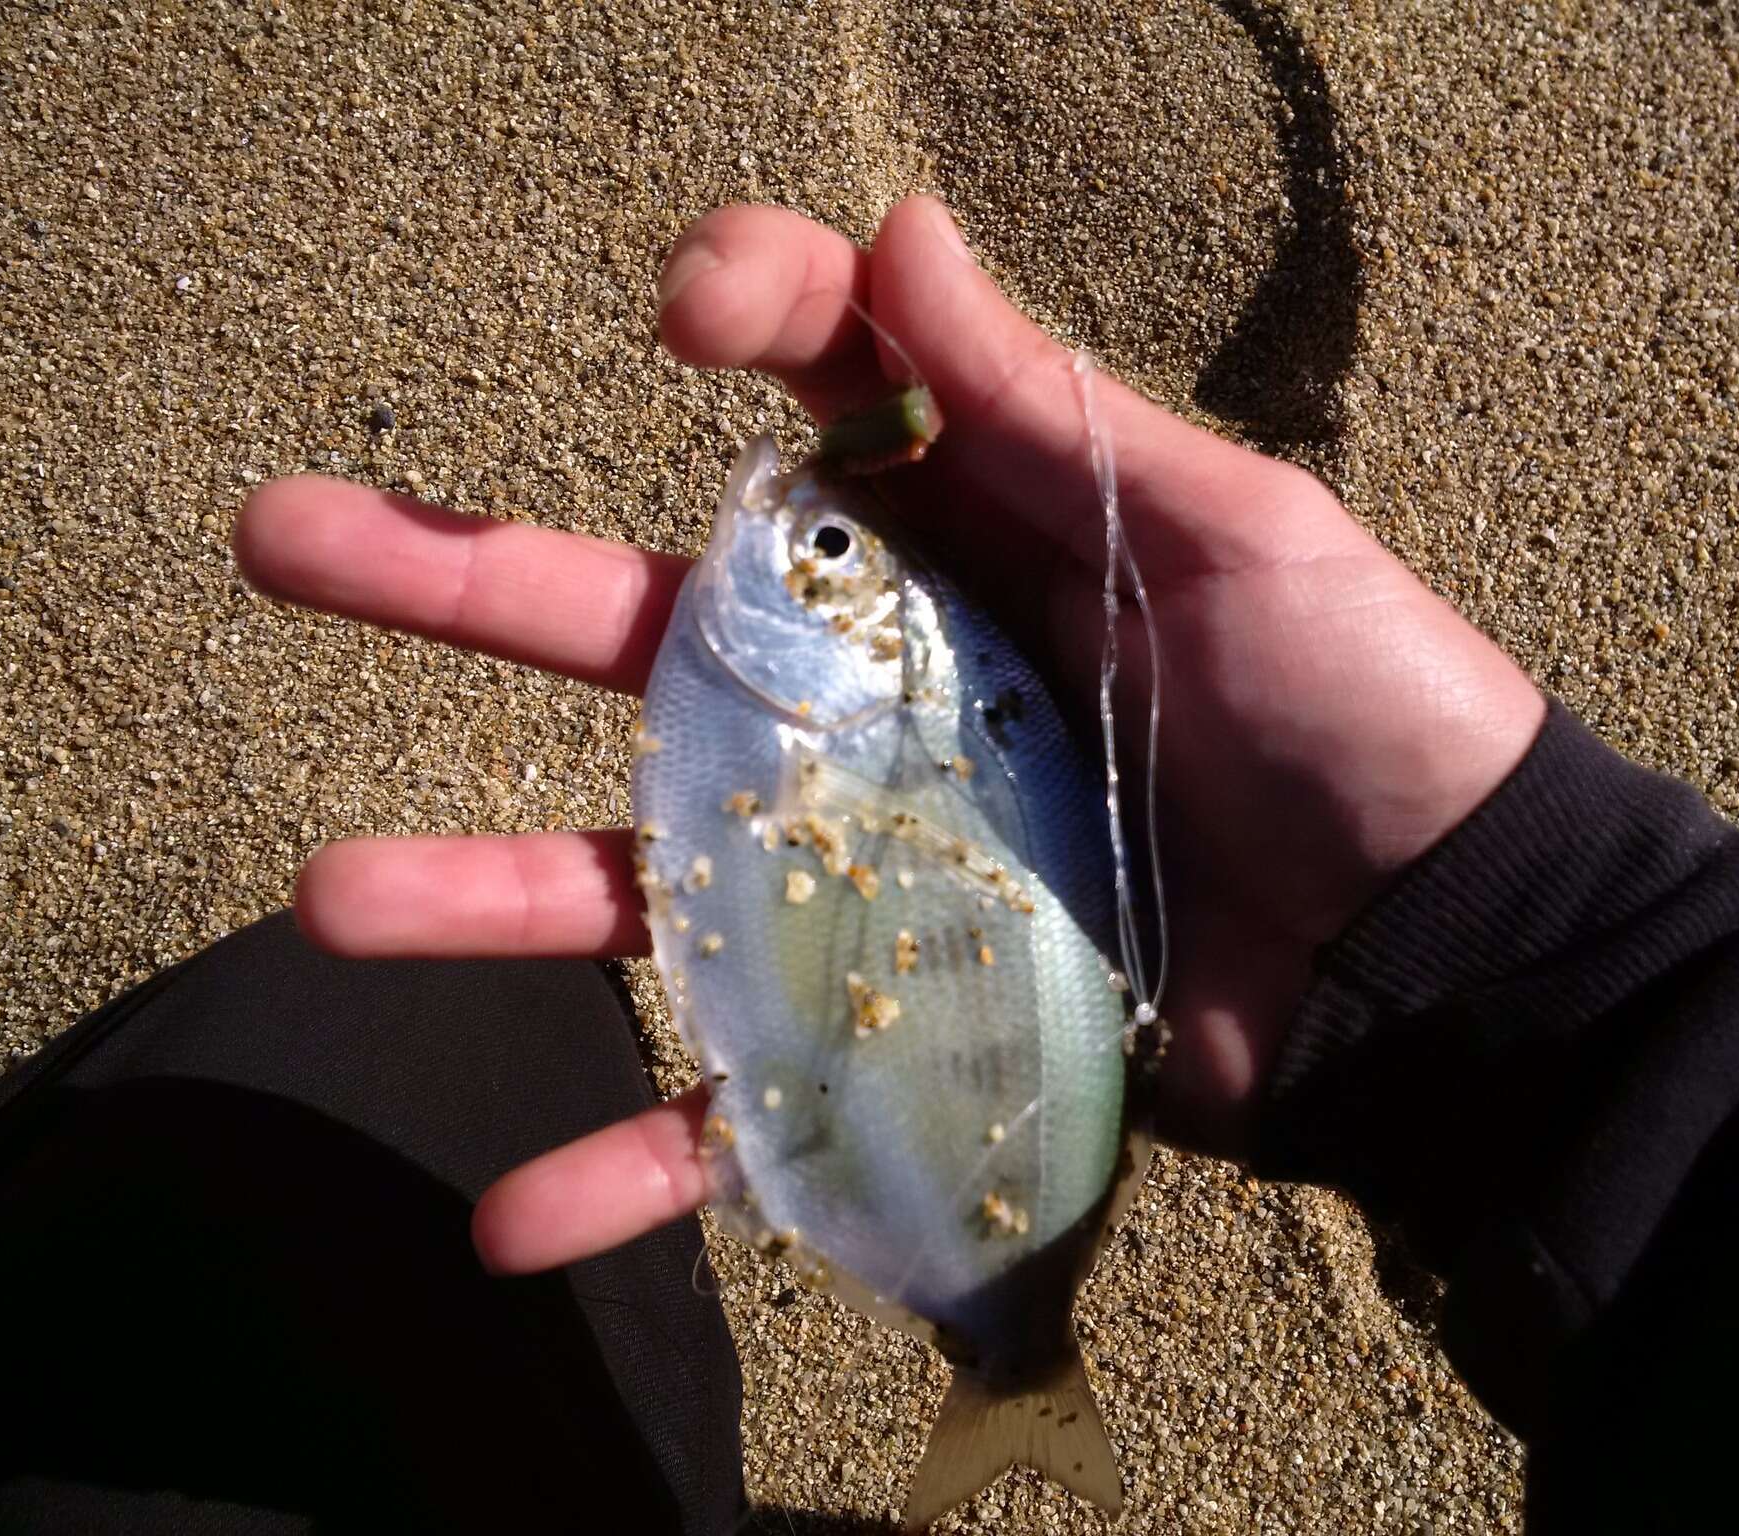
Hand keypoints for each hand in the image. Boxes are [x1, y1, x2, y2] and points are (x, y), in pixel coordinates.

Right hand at [234, 197, 1542, 1275]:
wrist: (1446, 957)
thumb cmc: (1374, 715)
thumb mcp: (1233, 535)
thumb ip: (1052, 410)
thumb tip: (901, 229)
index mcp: (979, 547)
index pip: (820, 404)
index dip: (744, 320)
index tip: (687, 310)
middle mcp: (894, 694)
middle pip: (650, 630)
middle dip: (472, 583)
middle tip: (292, 538)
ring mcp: (881, 865)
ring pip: (650, 870)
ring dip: (488, 887)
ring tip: (333, 896)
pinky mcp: (908, 1021)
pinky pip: (748, 1092)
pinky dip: (638, 1155)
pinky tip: (513, 1211)